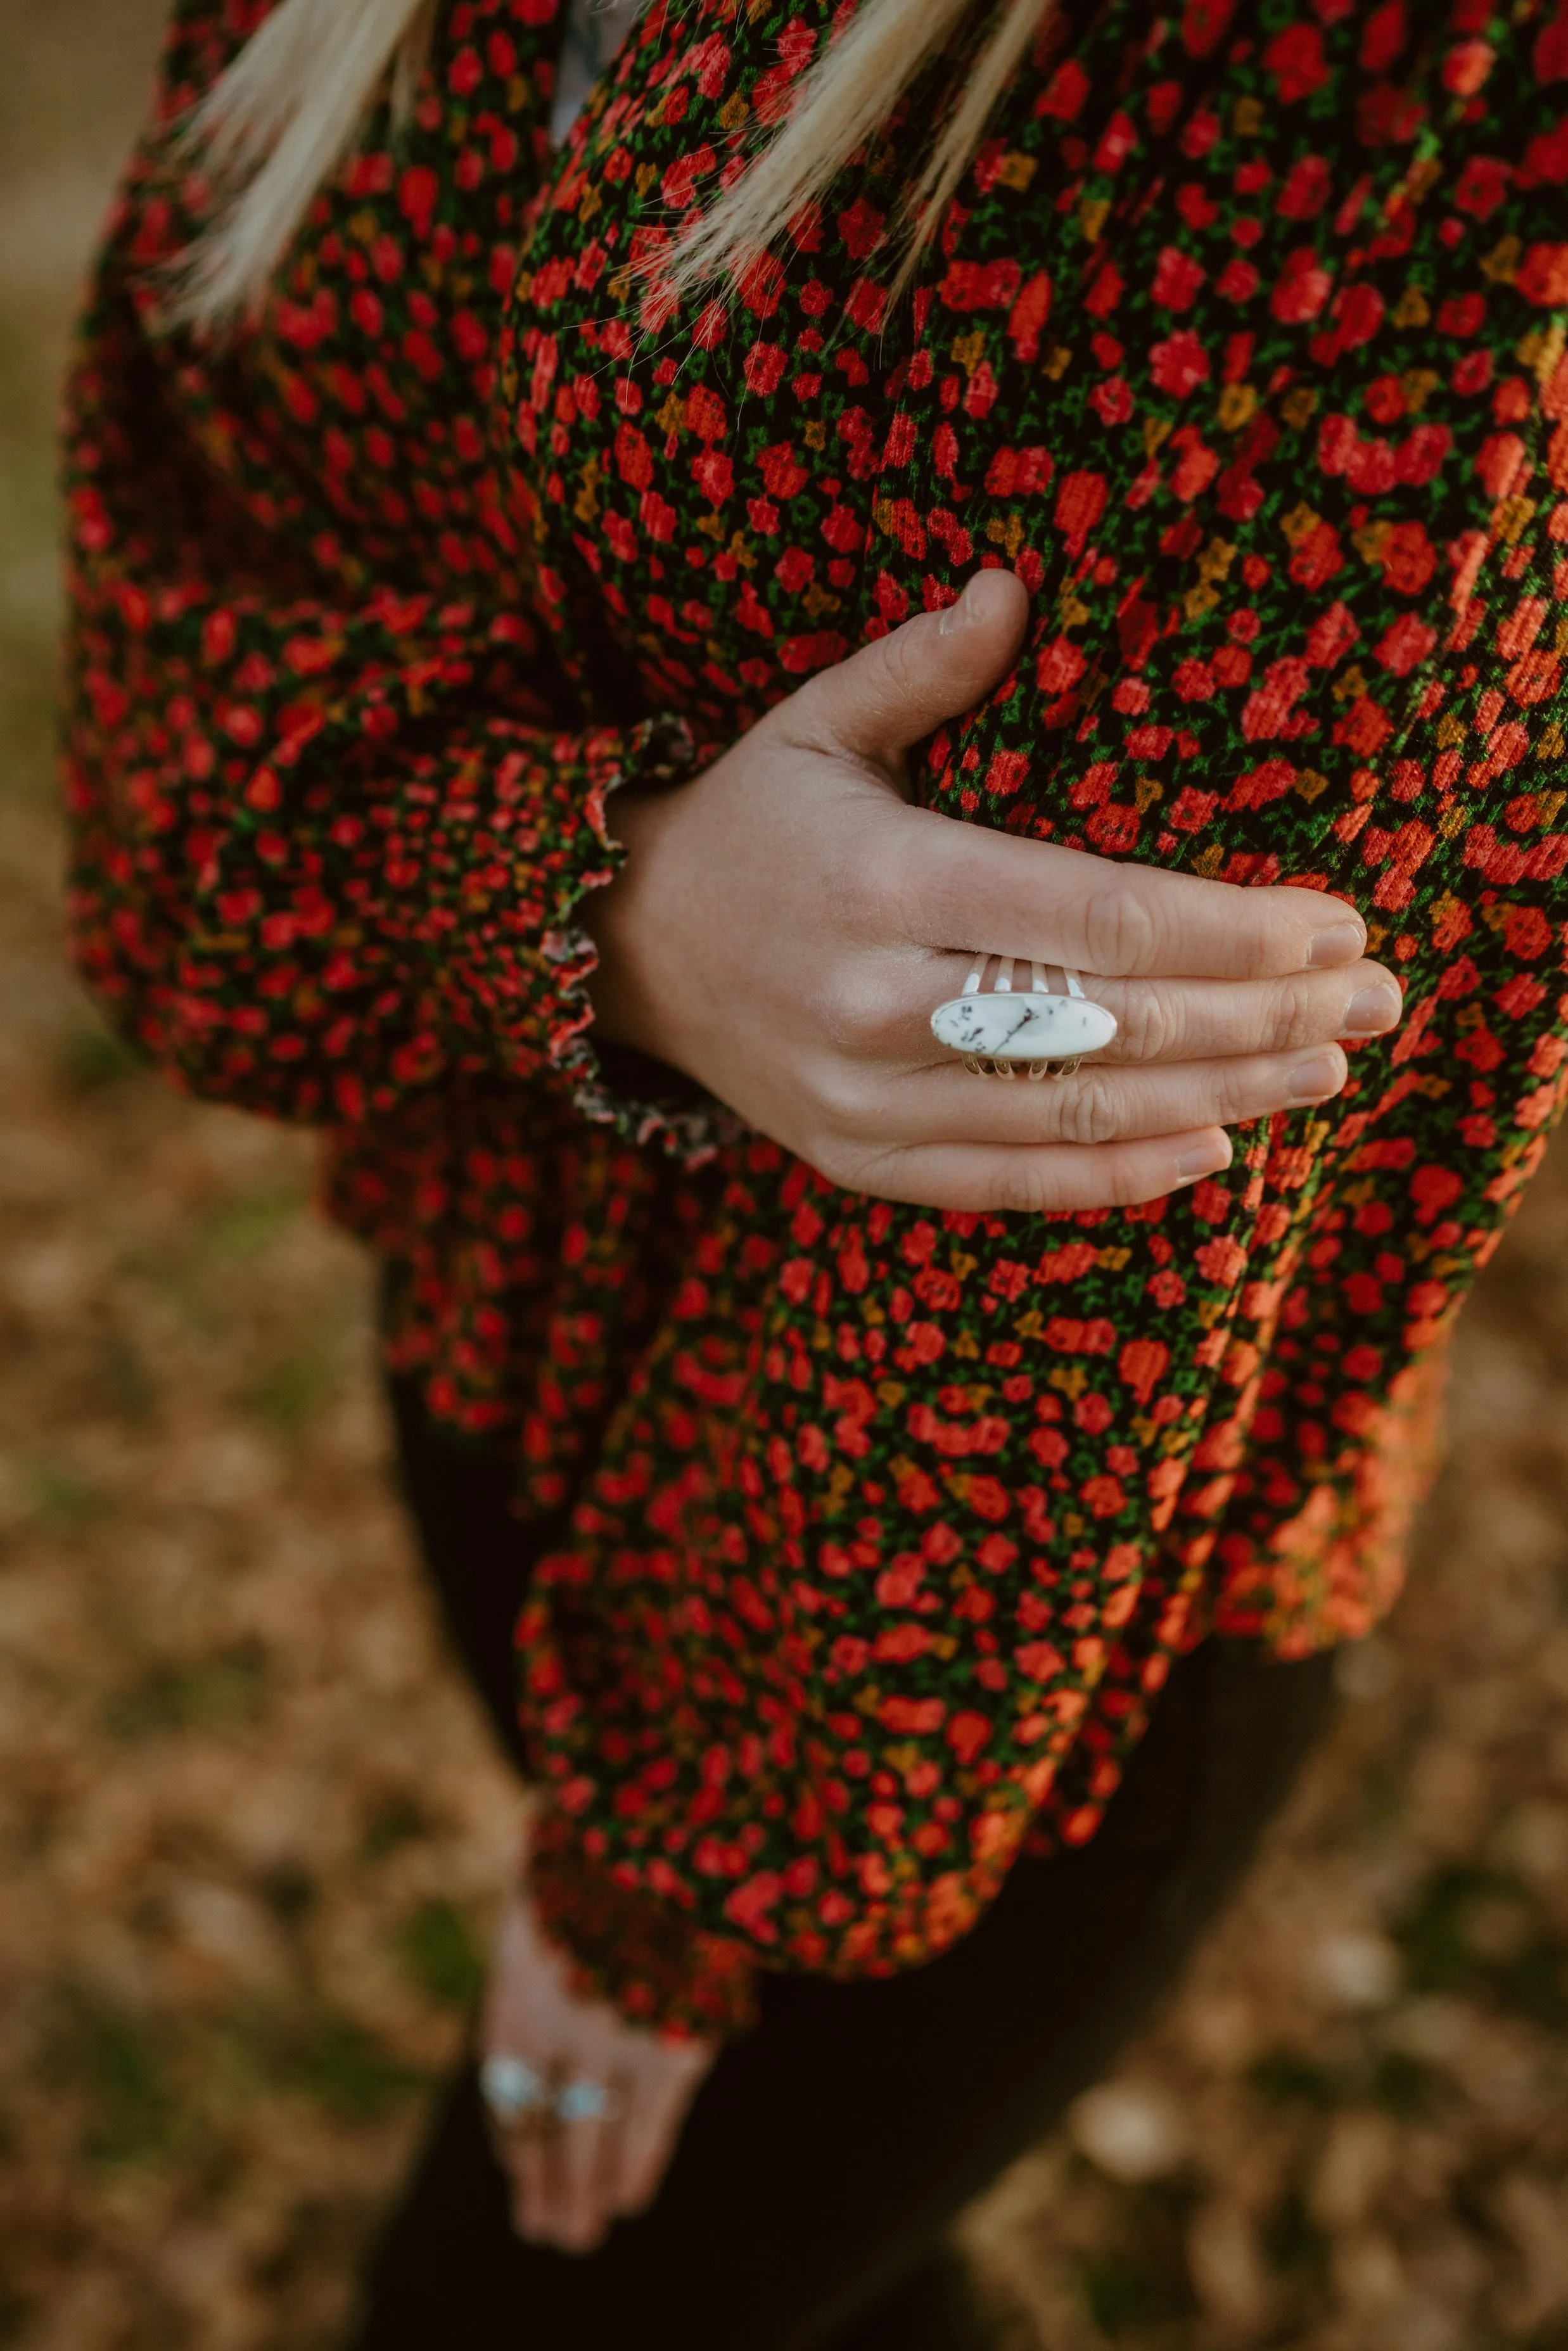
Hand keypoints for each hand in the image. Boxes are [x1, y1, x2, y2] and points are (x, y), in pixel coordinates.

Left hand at [479, 1880, 716, 2252]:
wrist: (661, 1819)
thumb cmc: (610, 1844)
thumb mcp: (553, 1887)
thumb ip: (547, 1944)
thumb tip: (541, 1982)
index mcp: (516, 1981)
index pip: (502, 2078)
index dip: (512, 2127)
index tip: (516, 2167)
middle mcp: (551, 2021)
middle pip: (540, 2121)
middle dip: (544, 2182)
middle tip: (549, 2232)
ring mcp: (608, 2036)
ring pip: (587, 2136)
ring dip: (582, 2191)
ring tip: (578, 2235)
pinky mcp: (667, 2043)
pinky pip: (647, 2121)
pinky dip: (635, 2163)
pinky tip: (628, 2199)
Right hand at [586, 572, 1401, 1212]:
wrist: (625, 948)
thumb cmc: (746, 823)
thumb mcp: (813, 723)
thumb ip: (921, 666)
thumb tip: (1015, 584)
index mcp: (883, 878)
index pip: (1101, 915)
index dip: (1234, 928)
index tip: (1332, 921)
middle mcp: (876, 1001)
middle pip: (1114, 1023)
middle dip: (1264, 1016)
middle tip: (1374, 1002)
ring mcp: (863, 1096)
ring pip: (1078, 1115)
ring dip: (1222, 1097)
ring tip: (1323, 1072)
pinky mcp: (854, 1157)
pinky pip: (1005, 1184)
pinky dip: (1116, 1178)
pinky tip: (1210, 1151)